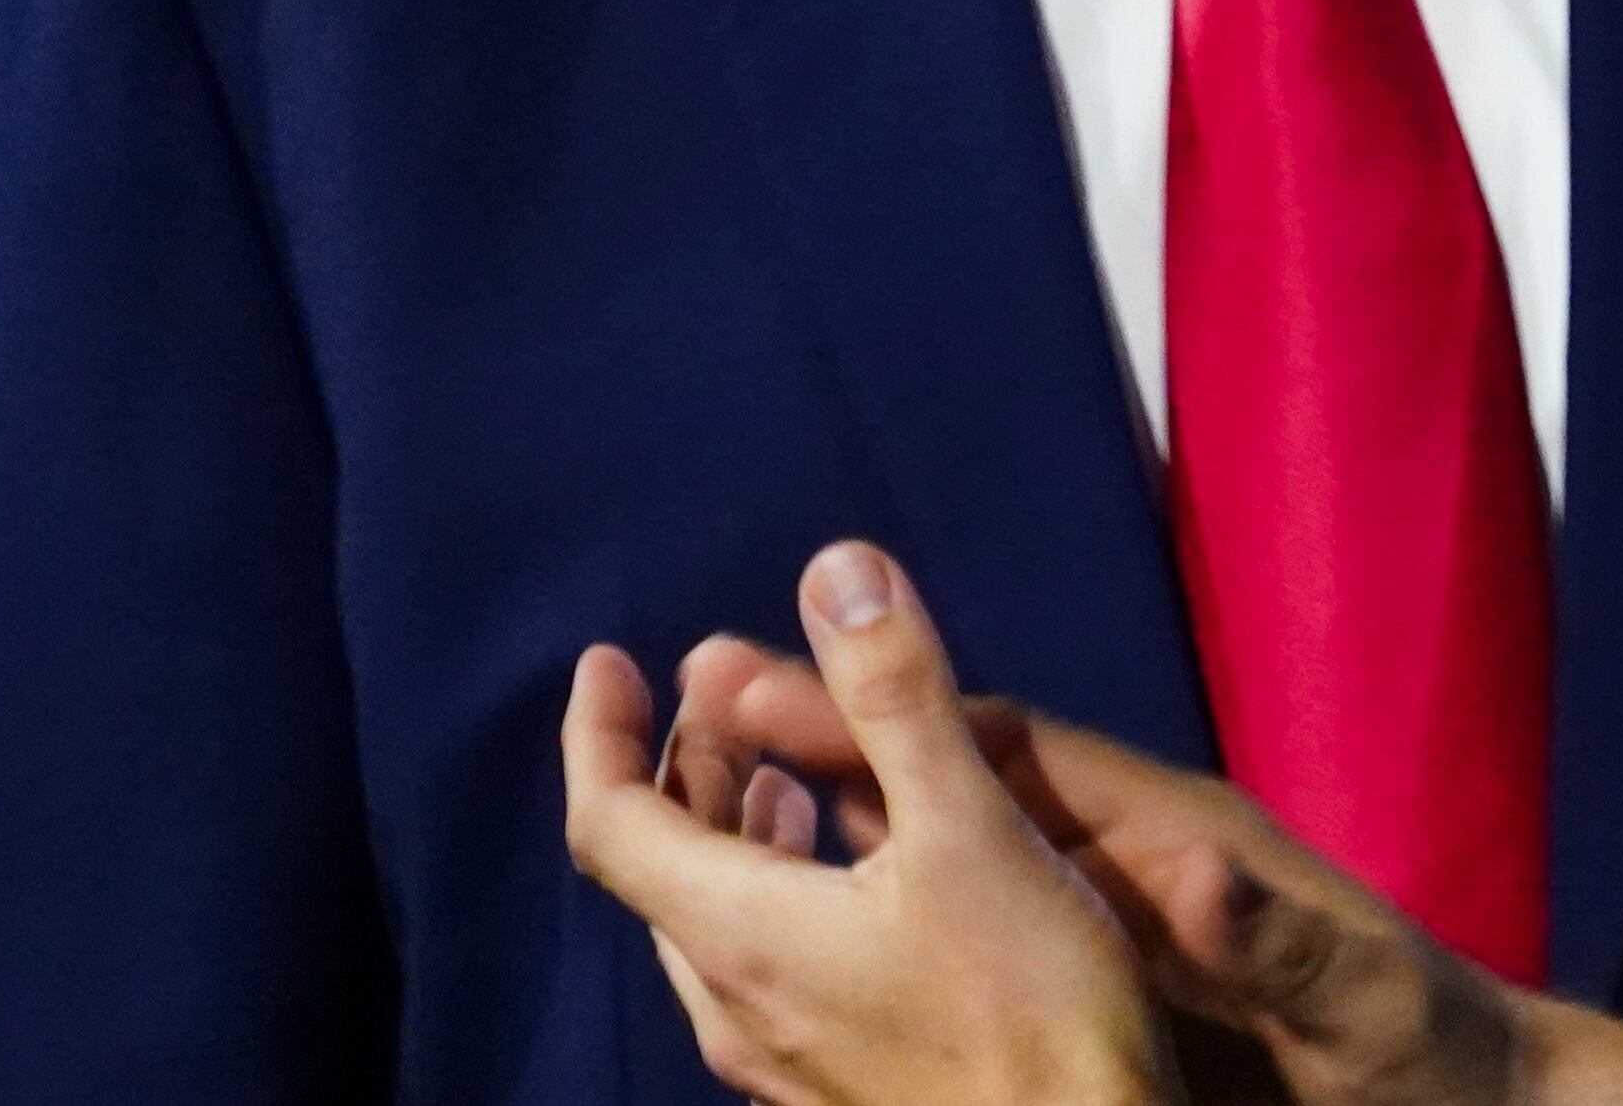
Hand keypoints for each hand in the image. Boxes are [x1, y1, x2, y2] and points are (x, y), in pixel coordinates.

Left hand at [565, 542, 1180, 1105]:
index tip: (610, 660)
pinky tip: (856, 880)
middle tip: (714, 699)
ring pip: (714, 928)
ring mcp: (781, 1061)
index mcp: (740, 935)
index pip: (608, 825)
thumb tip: (835, 569)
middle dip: (677, 772)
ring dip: (730, 836)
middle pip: (660, 874)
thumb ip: (897, 696)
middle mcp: (736, 1005)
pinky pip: (767, 971)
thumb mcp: (969, 827)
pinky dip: (777, 893)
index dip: (595, 735)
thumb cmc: (1027, 1007)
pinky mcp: (834, 1086)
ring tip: (782, 774)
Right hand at [681, 648, 1622, 1105]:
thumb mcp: (1352, 1001)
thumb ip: (1273, 943)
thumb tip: (1198, 882)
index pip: (1015, 758)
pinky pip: (974, 928)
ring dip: (842, 815)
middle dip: (839, 740)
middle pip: (959, 782)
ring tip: (709, 791)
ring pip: (952, 849)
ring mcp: (1111, 918)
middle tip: (704, 691)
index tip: (783, 678)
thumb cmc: (1411, 1047)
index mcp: (1173, 843)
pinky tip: (804, 917)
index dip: (902, 715)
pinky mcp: (1107, 983)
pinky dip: (887, 905)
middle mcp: (1129, 860)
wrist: (1460, 1093)